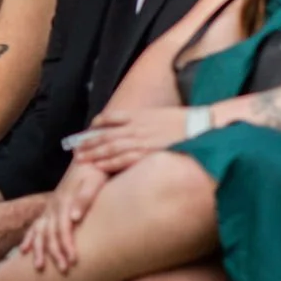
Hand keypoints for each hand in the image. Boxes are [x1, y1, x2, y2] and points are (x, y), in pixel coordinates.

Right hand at [23, 163, 108, 273]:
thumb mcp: (94, 179)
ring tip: (39, 267)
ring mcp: (50, 207)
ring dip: (40, 250)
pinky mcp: (50, 207)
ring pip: (41, 231)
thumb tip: (74, 217)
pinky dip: (30, 237)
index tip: (73, 261)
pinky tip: (25, 250)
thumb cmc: (95, 169)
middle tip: (64, 271)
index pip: (64, 229)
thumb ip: (85, 197)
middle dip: (56, 253)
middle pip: (51, 234)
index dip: (66, 246)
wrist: (87, 157)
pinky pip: (36, 224)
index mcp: (64, 201)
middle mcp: (54, 206)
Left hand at [72, 106, 191, 173]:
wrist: (205, 127)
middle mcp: (138, 126)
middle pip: (106, 134)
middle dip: (89, 141)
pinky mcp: (147, 152)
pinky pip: (122, 158)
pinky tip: (97, 166)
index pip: (112, 118)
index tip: (89, 130)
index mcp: (142, 115)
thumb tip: (147, 124)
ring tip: (80, 159)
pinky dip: (108, 161)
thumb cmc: (191, 123)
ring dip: (93, 152)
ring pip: (110, 146)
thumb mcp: (168, 114)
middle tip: (75, 148)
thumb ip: (152, 119)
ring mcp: (141, 140)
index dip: (98, 125)